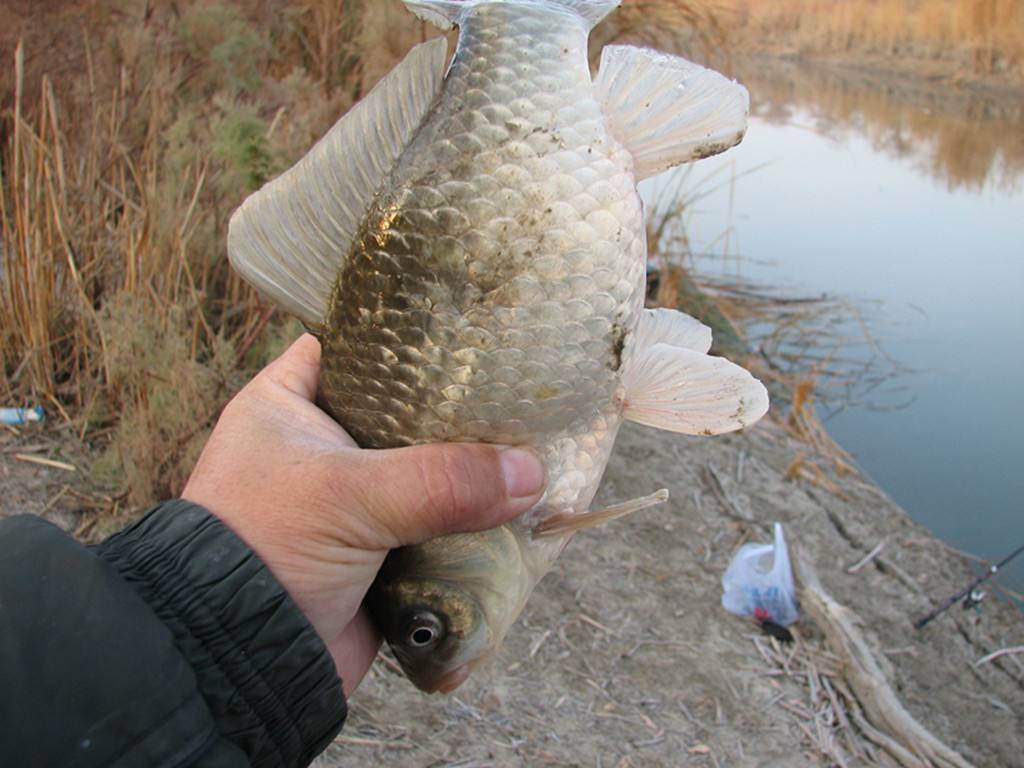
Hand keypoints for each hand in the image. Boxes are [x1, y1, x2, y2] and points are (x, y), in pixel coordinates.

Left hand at [181, 334, 545, 693]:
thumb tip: (530, 473)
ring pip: (426, 473)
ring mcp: (351, 502)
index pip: (353, 345)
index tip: (471, 331)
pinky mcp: (377, 552)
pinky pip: (435, 526)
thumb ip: (440, 480)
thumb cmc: (265, 549)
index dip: (408, 336)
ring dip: (471, 476)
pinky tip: (517, 511)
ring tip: (534, 449)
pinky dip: (469, 525)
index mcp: (288, 405)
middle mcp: (321, 447)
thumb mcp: (348, 497)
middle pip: (405, 413)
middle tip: (520, 394)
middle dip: (459, 414)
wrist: (239, 663)